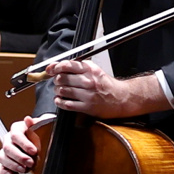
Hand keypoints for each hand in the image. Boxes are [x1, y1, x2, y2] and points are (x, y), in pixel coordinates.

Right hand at [0, 115, 47, 173]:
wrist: (47, 143)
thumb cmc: (46, 133)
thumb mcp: (46, 126)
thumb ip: (40, 121)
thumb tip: (28, 120)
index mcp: (18, 129)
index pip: (16, 134)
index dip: (24, 143)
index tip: (34, 151)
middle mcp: (9, 139)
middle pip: (7, 147)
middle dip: (19, 157)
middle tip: (31, 163)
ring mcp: (6, 152)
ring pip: (1, 157)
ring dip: (12, 165)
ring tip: (25, 170)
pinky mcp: (5, 163)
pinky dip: (4, 172)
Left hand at [42, 60, 168, 119]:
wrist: (122, 98)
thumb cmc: (106, 84)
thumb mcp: (93, 70)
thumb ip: (75, 67)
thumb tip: (54, 66)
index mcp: (90, 70)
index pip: (67, 65)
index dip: (55, 67)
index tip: (51, 70)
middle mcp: (89, 81)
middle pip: (62, 78)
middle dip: (56, 80)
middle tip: (58, 82)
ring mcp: (88, 95)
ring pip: (62, 91)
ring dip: (57, 91)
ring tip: (60, 91)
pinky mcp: (87, 107)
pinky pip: (66, 104)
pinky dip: (59, 102)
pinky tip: (60, 100)